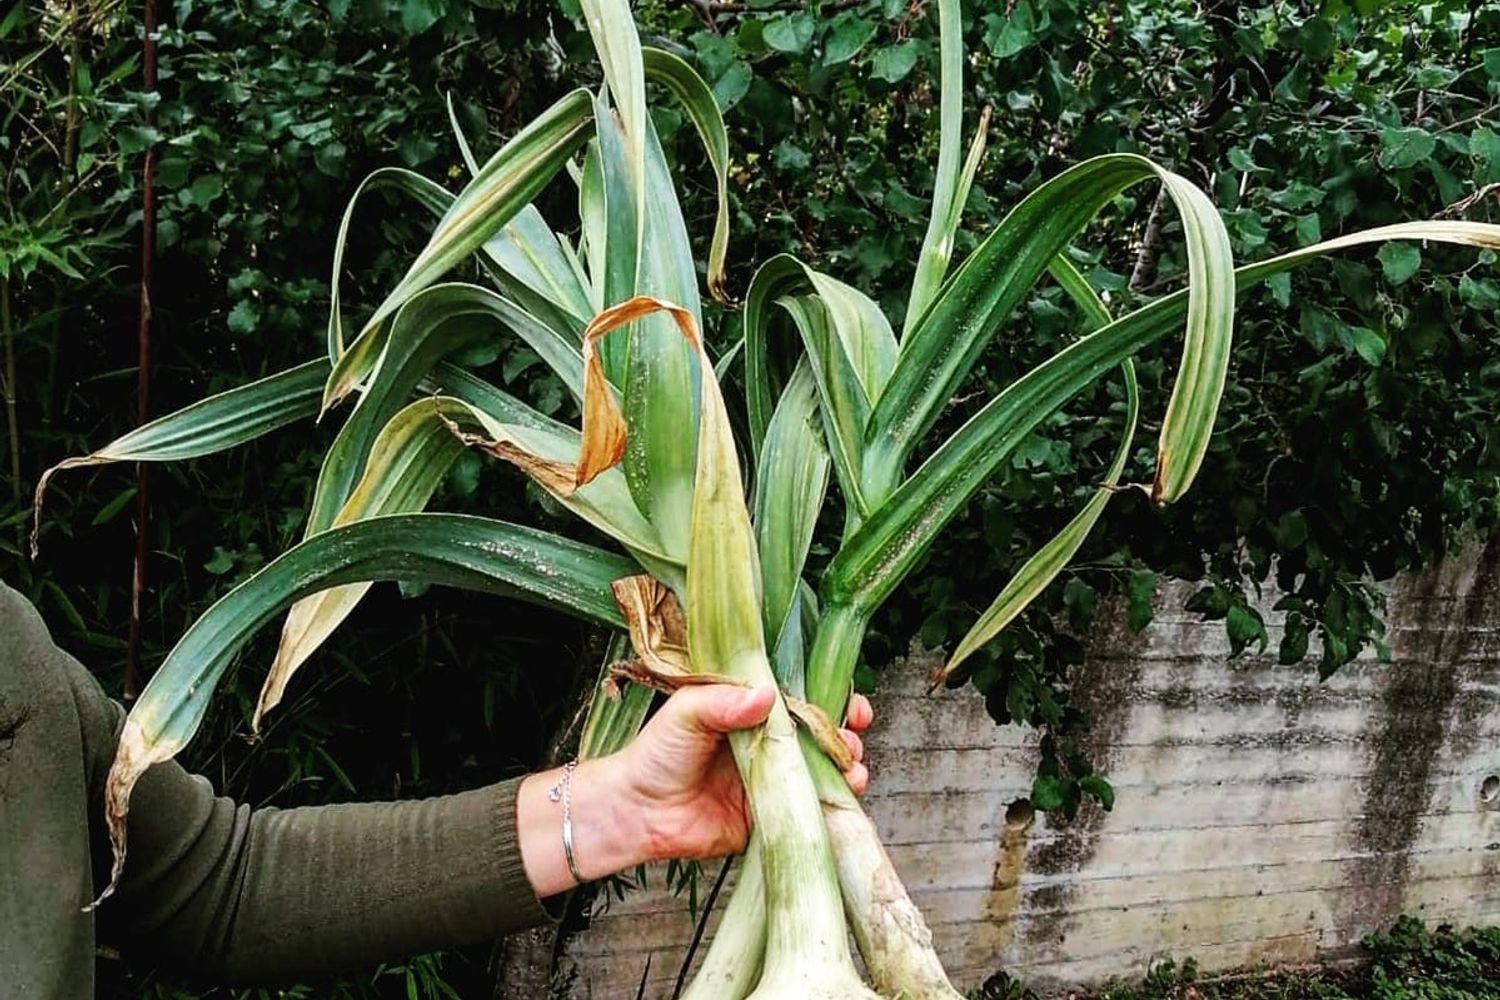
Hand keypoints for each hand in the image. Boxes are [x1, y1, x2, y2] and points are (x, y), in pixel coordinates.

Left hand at [618, 685, 873, 862]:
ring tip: (852, 765)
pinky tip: (844, 795)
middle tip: (854, 733)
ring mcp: (772, 782)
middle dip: (846, 733)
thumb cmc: (657, 753)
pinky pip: (807, 810)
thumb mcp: (686, 712)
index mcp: (751, 712)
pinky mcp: (770, 818)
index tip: (851, 703)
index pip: (802, 699)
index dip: (831, 698)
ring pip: (822, 772)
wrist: (637, 812)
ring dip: (847, 767)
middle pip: (821, 735)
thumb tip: (767, 695)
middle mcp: (769, 745)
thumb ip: (725, 701)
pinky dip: (831, 804)